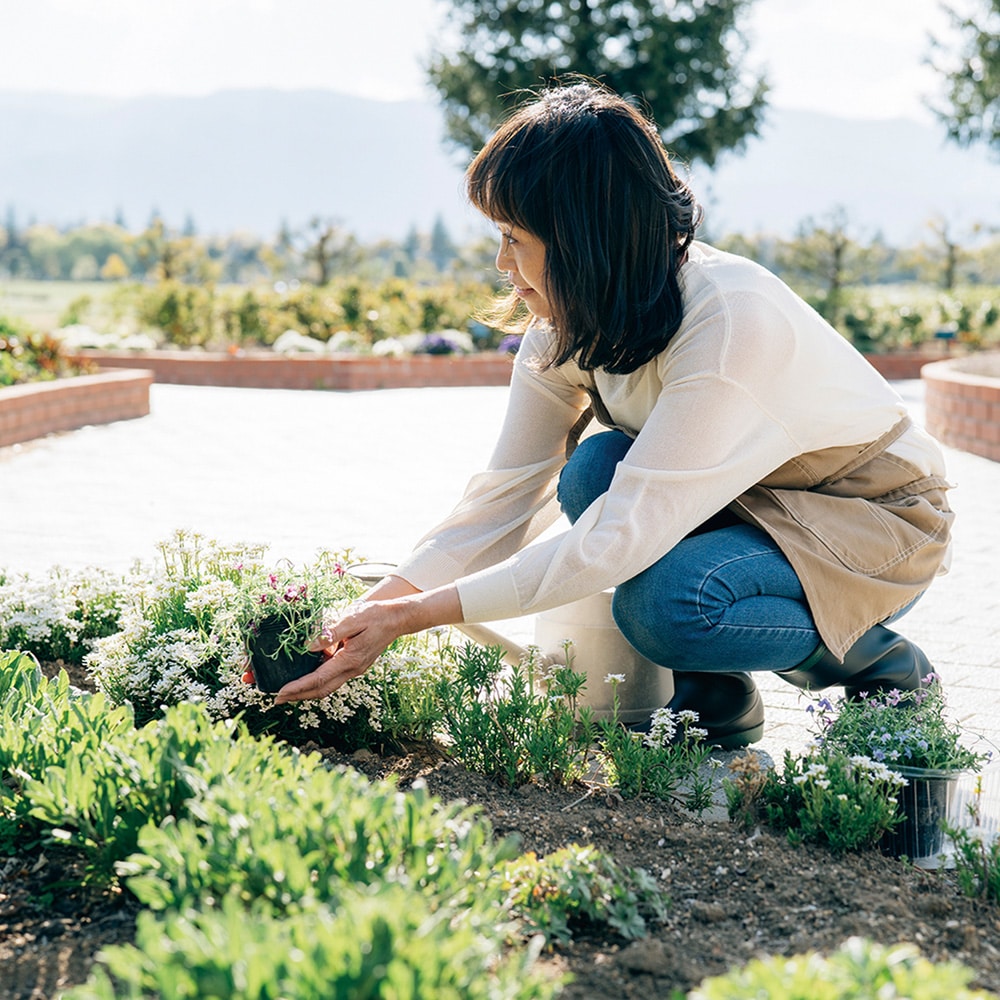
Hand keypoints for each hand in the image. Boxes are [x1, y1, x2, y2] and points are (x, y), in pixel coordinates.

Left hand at [272, 583, 462, 704]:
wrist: (397, 617)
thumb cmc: (375, 614)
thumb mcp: (352, 618)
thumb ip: (329, 632)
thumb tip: (307, 646)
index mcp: (350, 660)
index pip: (318, 680)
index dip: (297, 687)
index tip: (279, 693)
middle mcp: (352, 669)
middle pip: (321, 690)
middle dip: (298, 696)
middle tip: (277, 699)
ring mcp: (354, 668)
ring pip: (326, 686)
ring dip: (306, 691)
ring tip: (287, 691)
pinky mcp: (354, 663)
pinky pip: (332, 676)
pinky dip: (316, 680)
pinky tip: (305, 675)